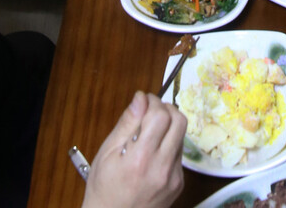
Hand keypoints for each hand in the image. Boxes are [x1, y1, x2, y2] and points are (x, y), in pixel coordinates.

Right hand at [82, 93, 185, 207]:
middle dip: (166, 109)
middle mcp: (162, 168)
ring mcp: (174, 178)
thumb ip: (127, 123)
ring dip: (169, 127)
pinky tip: (153, 154)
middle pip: (179, 121)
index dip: (153, 102)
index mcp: (140, 159)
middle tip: (151, 112)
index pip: (161, 116)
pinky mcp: (179, 184)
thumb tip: (141, 98)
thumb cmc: (104, 188)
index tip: (144, 102)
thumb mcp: (107, 153)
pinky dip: (169, 145)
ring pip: (181, 136)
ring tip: (149, 135)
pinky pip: (179, 154)